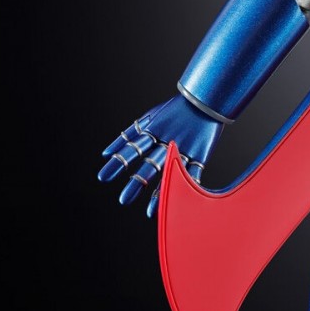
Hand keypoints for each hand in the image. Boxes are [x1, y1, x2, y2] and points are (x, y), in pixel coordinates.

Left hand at [98, 95, 221, 216]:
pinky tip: (175, 201)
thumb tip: (105, 153)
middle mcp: (167, 140)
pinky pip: (192, 174)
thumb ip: (128, 134)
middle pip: (150, 164)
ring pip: (171, 172)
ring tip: (149, 211)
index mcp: (153, 131)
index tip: (103, 177)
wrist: (206, 99)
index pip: (132, 148)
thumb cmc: (176, 108)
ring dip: (159, 192)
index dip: (118, 163)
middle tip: (124, 199)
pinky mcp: (201, 154)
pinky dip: (184, 187)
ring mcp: (185, 148)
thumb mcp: (150, 117)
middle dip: (137, 182)